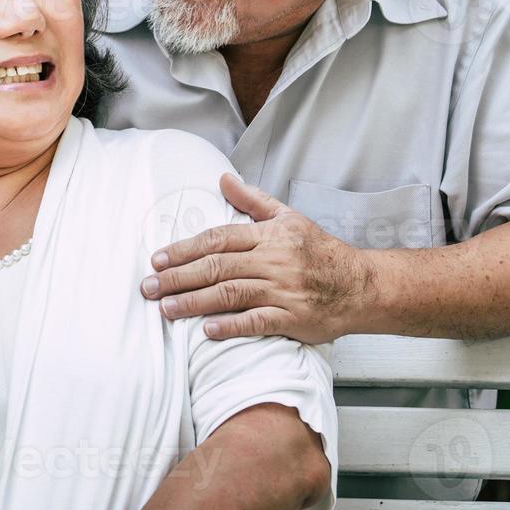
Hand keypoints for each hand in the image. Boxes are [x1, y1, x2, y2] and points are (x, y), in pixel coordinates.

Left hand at [140, 174, 373, 343]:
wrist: (360, 285)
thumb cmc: (320, 251)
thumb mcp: (288, 217)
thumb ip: (253, 200)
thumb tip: (223, 178)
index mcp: (269, 236)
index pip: (218, 239)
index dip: (185, 249)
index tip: (158, 259)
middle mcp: (273, 261)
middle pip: (217, 267)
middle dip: (178, 277)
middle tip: (148, 287)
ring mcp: (282, 290)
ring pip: (230, 294)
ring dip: (194, 302)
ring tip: (166, 309)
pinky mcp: (292, 318)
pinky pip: (257, 322)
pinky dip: (232, 326)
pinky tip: (207, 330)